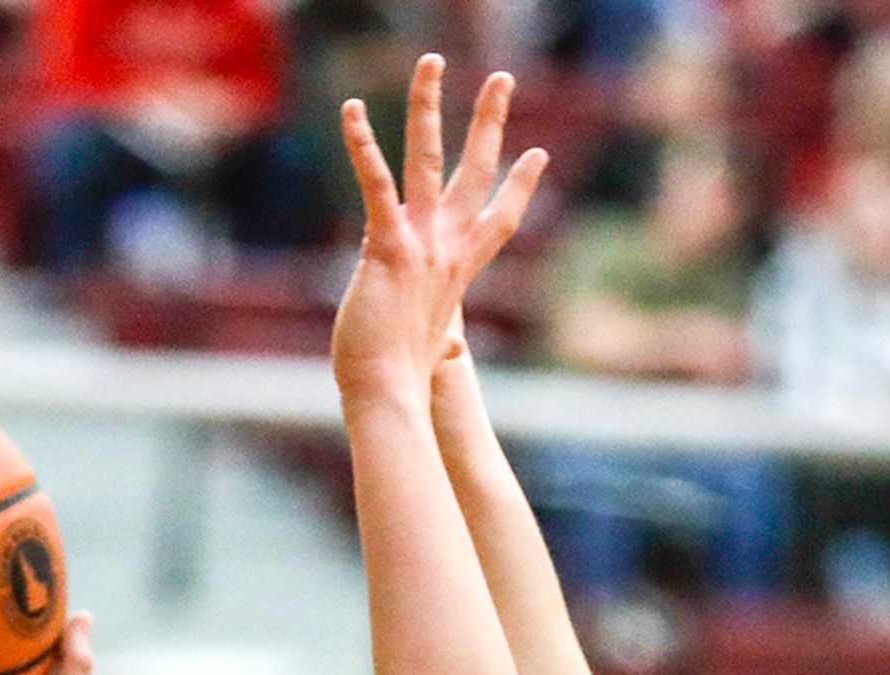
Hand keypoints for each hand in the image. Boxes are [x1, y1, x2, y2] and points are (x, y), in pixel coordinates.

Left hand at [330, 56, 545, 402]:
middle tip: (502, 78)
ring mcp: (422, 244)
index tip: (537, 153)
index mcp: (458, 269)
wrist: (391, 397)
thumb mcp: (431, 350)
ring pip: (429, 160)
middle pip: (476, 171)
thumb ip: (444, 339)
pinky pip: (377, 185)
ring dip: (429, 106)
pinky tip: (352, 110)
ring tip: (430, 63)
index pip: (498, 219)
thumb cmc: (402, 379)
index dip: (519, 185)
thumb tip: (452, 350)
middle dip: (489, 120)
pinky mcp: (389, 247)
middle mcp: (447, 249)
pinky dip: (363, 146)